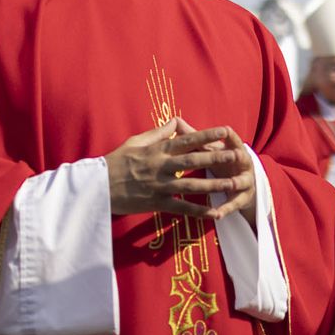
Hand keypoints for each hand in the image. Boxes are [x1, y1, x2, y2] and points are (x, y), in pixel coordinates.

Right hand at [106, 117, 255, 218]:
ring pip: (191, 186)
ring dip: (213, 184)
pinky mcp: (156, 203)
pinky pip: (181, 208)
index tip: (224, 131)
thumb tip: (175, 122)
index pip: (186, 140)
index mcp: (157, 150)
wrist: (98, 187)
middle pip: (193, 161)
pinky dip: (198, 211)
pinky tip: (215, 212)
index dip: (206, 136)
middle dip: (216, 158)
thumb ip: (157, 133)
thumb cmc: (116, 162)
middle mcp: (161, 167)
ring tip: (232, 183)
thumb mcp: (135, 142)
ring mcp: (159, 186)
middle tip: (236, 156)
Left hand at [196, 124, 256, 221]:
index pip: (232, 138)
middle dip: (236, 156)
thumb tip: (176, 121)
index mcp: (234, 148)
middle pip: (239, 157)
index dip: (229, 135)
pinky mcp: (242, 198)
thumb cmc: (220, 161)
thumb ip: (195, 137)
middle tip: (234, 154)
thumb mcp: (210, 150)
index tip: (225, 130)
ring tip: (230, 184)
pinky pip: (234, 204)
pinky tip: (218, 214)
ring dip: (235, 182)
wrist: (241, 183)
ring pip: (240, 181)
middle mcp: (242, 163)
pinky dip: (226, 208)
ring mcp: (245, 180)